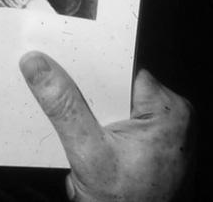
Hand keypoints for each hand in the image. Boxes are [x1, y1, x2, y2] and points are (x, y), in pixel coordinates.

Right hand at [20, 51, 192, 201]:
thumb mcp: (87, 152)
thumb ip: (63, 106)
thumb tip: (39, 66)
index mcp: (168, 110)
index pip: (120, 67)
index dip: (86, 64)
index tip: (57, 60)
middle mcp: (172, 116)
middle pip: (115, 84)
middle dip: (86, 93)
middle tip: (65, 104)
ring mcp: (163, 130)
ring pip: (113, 101)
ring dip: (90, 111)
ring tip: (81, 132)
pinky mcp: (152, 142)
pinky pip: (118, 118)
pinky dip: (98, 124)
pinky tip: (88, 140)